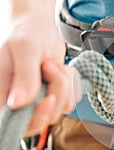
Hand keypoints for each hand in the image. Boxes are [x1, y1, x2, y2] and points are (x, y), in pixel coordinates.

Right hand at [0, 13, 80, 135]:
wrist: (37, 25)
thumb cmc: (25, 32)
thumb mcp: (25, 50)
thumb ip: (23, 77)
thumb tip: (16, 104)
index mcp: (2, 96)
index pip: (18, 124)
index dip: (37, 116)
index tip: (48, 98)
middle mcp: (19, 102)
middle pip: (45, 118)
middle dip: (56, 92)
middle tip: (50, 67)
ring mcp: (37, 99)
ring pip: (61, 107)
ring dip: (64, 83)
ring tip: (52, 63)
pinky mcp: (52, 94)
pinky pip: (70, 99)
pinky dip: (71, 83)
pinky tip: (60, 68)